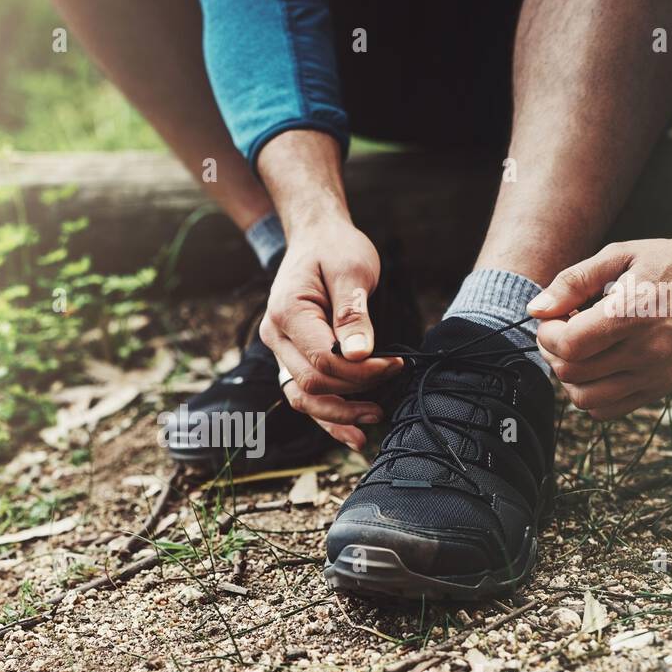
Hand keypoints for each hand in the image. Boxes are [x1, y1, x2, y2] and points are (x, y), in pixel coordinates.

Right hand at [259, 218, 403, 449]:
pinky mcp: (292, 359)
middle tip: (394, 374)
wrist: (315, 238)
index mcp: (287, 312)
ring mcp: (281, 351)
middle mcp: (276, 336)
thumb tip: (360, 356)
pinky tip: (354, 433)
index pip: (323, 359)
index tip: (395, 363)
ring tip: (375, 419)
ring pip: (304, 398)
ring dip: (339, 415)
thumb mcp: (352, 269)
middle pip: (313, 383)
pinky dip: (328, 417)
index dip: (361, 370)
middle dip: (356, 388)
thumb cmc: (335, 248)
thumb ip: (353, 313)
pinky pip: (305, 396)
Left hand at [526, 222, 671, 419]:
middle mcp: (647, 351)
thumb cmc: (670, 262)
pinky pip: (607, 410)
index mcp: (633, 314)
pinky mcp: (661, 388)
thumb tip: (536, 309)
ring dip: (569, 376)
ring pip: (584, 398)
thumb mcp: (619, 256)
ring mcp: (656, 374)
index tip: (553, 318)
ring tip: (579, 349)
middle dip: (553, 351)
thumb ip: (572, 282)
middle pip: (570, 372)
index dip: (546, 334)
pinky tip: (597, 366)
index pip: (567, 345)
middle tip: (563, 329)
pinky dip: (591, 394)